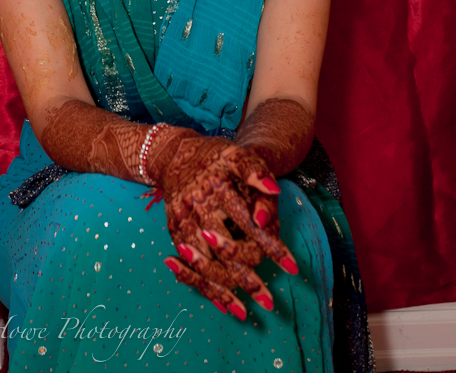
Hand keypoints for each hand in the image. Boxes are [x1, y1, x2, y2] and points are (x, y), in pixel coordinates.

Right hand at [146, 128, 298, 318]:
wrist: (174, 153)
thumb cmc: (215, 157)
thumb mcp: (238, 155)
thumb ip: (256, 174)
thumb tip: (269, 203)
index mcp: (218, 186)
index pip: (249, 224)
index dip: (271, 246)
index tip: (293, 268)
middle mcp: (198, 205)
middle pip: (225, 250)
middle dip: (248, 278)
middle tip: (269, 302)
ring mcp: (183, 219)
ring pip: (205, 262)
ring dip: (224, 290)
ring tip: (245, 312)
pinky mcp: (173, 229)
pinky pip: (188, 264)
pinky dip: (203, 285)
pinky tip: (219, 303)